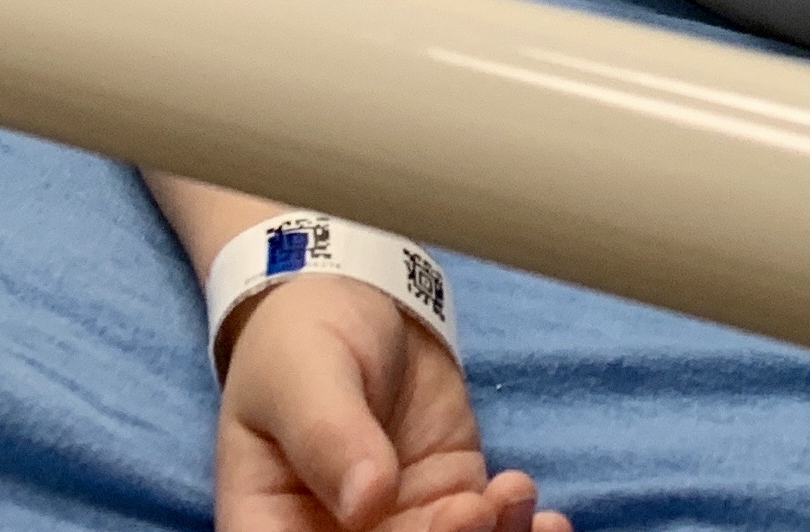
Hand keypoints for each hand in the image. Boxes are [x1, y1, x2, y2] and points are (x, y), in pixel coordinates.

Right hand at [217, 273, 565, 531]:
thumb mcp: (302, 376)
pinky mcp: (450, 503)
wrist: (352, 300)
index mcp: (273, 528)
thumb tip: (366, 501)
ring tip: (505, 499)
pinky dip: (517, 531)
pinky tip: (536, 508)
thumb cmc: (300, 339)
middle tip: (471, 514)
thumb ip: (328, 435)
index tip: (413, 531)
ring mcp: (401, 529)